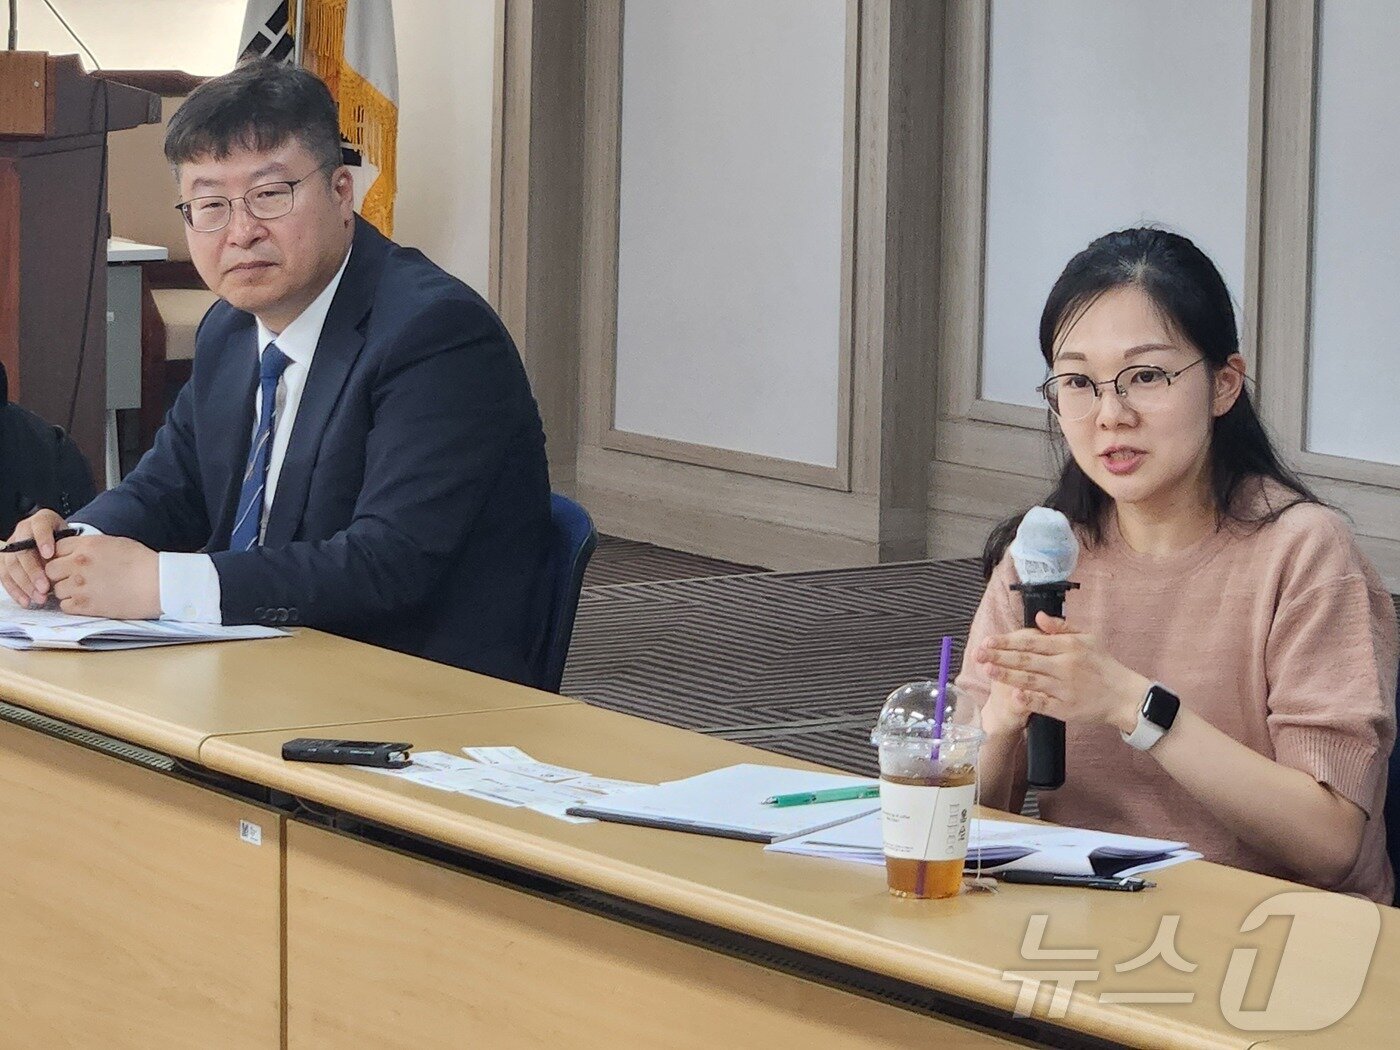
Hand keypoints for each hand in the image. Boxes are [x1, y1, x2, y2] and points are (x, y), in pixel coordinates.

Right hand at [1, 509, 68, 606]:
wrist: (56, 541)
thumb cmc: (66, 542)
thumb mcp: (71, 539)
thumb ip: (67, 550)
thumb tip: (66, 571)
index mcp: (42, 520)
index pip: (40, 527)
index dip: (43, 540)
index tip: (49, 555)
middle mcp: (23, 530)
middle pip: (23, 551)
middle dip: (33, 571)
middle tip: (45, 588)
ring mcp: (12, 545)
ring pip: (12, 565)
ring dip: (25, 584)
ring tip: (39, 598)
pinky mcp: (4, 560)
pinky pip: (5, 576)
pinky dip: (16, 590)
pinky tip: (26, 601)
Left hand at [44, 535, 160, 618]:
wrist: (158, 584)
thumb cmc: (143, 563)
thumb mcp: (115, 543)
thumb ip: (90, 547)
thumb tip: (77, 552)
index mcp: (87, 545)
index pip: (56, 548)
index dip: (62, 556)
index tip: (69, 562)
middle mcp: (79, 564)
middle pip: (50, 570)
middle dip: (60, 574)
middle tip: (74, 578)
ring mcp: (80, 585)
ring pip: (56, 589)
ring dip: (67, 591)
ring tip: (85, 591)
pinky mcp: (85, 605)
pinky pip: (65, 606)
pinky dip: (73, 605)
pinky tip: (88, 601)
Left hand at [975, 612, 1149, 733]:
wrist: (1125, 695)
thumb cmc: (1104, 665)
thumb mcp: (1088, 638)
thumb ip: (1062, 627)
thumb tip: (1039, 617)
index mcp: (1068, 646)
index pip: (1031, 641)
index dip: (1007, 641)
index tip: (988, 640)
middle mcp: (1064, 666)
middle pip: (1026, 660)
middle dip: (999, 656)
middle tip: (978, 653)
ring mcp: (1064, 688)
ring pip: (1030, 680)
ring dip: (1007, 675)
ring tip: (987, 669)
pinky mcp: (1066, 708)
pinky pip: (1043, 703)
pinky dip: (1028, 699)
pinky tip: (1013, 695)